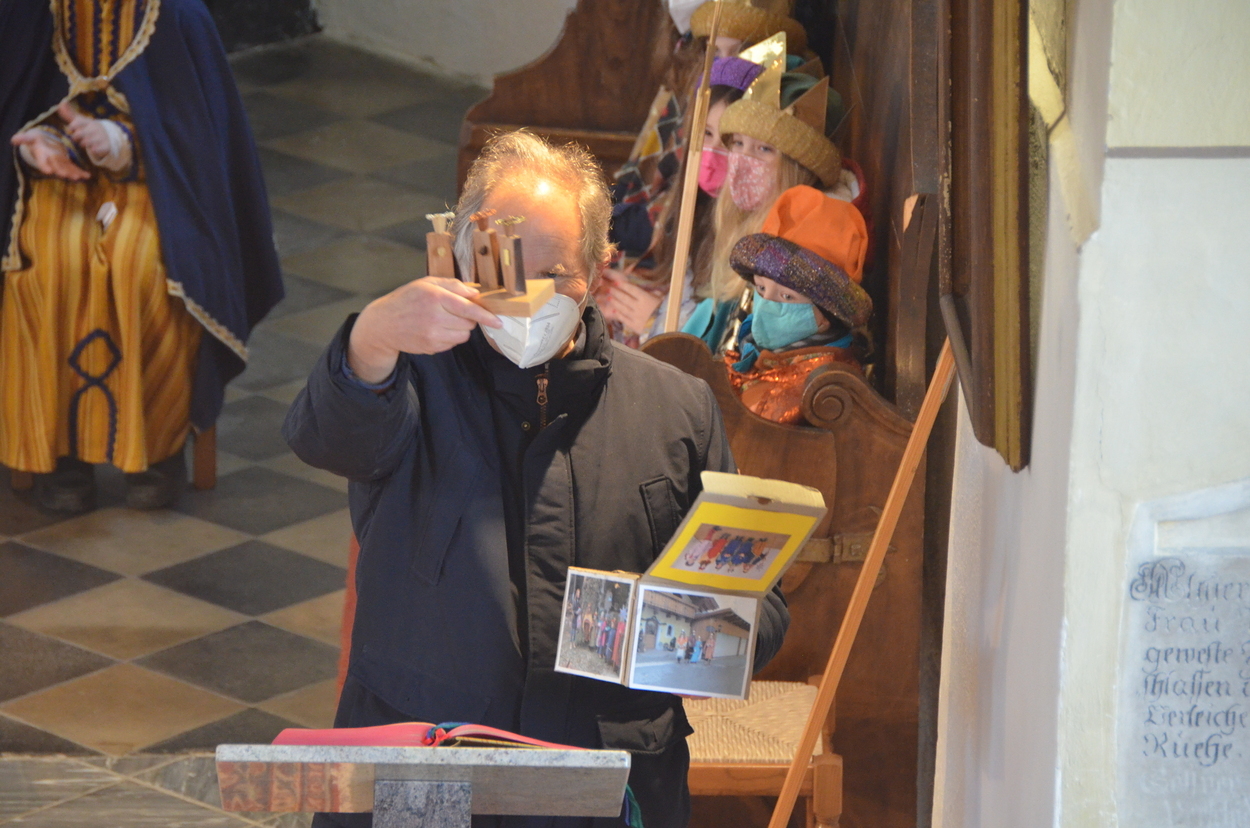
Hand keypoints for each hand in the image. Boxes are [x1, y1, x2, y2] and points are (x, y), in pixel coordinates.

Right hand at [10, 130, 89, 180]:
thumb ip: (24, 138)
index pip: (42, 162)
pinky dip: (81, 172)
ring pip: (67, 169)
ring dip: (73, 174)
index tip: (47, 171)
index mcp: (41, 156)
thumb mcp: (30, 137)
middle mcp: (51, 162)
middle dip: (61, 171)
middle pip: (56, 167)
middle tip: (67, 176)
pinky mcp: (67, 163)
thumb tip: (14, 139)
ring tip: (80, 177)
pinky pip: (74, 168)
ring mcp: (59, 163)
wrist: (43, 143)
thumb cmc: (35, 140)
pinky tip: (88, 176)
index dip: (44, 166)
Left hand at [58, 103, 110, 160]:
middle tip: (78, 138)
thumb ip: (70, 114)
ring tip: (85, 143)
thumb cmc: (90, 129)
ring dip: (83, 144)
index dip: (72, 127)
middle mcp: (95, 128)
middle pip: (79, 133)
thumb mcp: (81, 121)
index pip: (77, 122)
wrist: (110, 138)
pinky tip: (93, 148)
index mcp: (88, 121)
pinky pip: (96, 149)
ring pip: (86, 142)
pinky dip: (93, 150)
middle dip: (76, 137)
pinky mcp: (106, 146)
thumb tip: (62, 102)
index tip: (72, 130)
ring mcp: (101, 137)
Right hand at [348, 276, 501, 382]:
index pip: (468, 308)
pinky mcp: (431, 347)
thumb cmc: (406, 299)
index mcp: (435, 297)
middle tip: (454, 312)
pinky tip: (436, 329)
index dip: (486, 316)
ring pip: (463, 335)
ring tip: (444, 321)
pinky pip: (453, 343)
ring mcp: (433, 335)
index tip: (498, 322)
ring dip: (460, 328)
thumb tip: (474, 293)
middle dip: (468, 318)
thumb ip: (452, 285)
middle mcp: (435, 317)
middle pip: (469, 323)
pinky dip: (451, 337)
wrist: (383, 324)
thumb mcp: (426, 283)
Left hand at [599, 270, 663, 333]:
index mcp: (646, 299)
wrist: (667, 329)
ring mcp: (635, 317)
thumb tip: (654, 291)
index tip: (616, 282)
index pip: (632, 290)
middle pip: (624, 298)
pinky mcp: (634, 326)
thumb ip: (656, 295)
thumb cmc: (667, 312)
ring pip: (622, 308)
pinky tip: (613, 311)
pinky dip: (618, 315)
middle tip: (608, 288)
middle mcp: (639, 307)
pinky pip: (624, 319)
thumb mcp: (663, 300)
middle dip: (615, 292)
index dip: (623, 285)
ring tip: (608, 297)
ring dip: (614, 302)